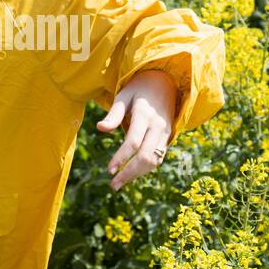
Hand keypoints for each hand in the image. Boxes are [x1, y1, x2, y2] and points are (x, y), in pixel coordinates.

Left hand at [98, 68, 177, 190]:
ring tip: (119, 183)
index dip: (121, 157)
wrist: (165, 83)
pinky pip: (158, 158)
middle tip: (113, 185)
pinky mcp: (168, 138)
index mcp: (144, 114)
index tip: (109, 170)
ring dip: (137, 174)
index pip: (133, 141)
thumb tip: (100, 129)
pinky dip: (145, 169)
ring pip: (153, 160)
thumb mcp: (123, 96)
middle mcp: (157, 125)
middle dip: (129, 173)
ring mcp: (165, 133)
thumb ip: (113, 114)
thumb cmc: (138, 90)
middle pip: (145, 156)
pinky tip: (131, 174)